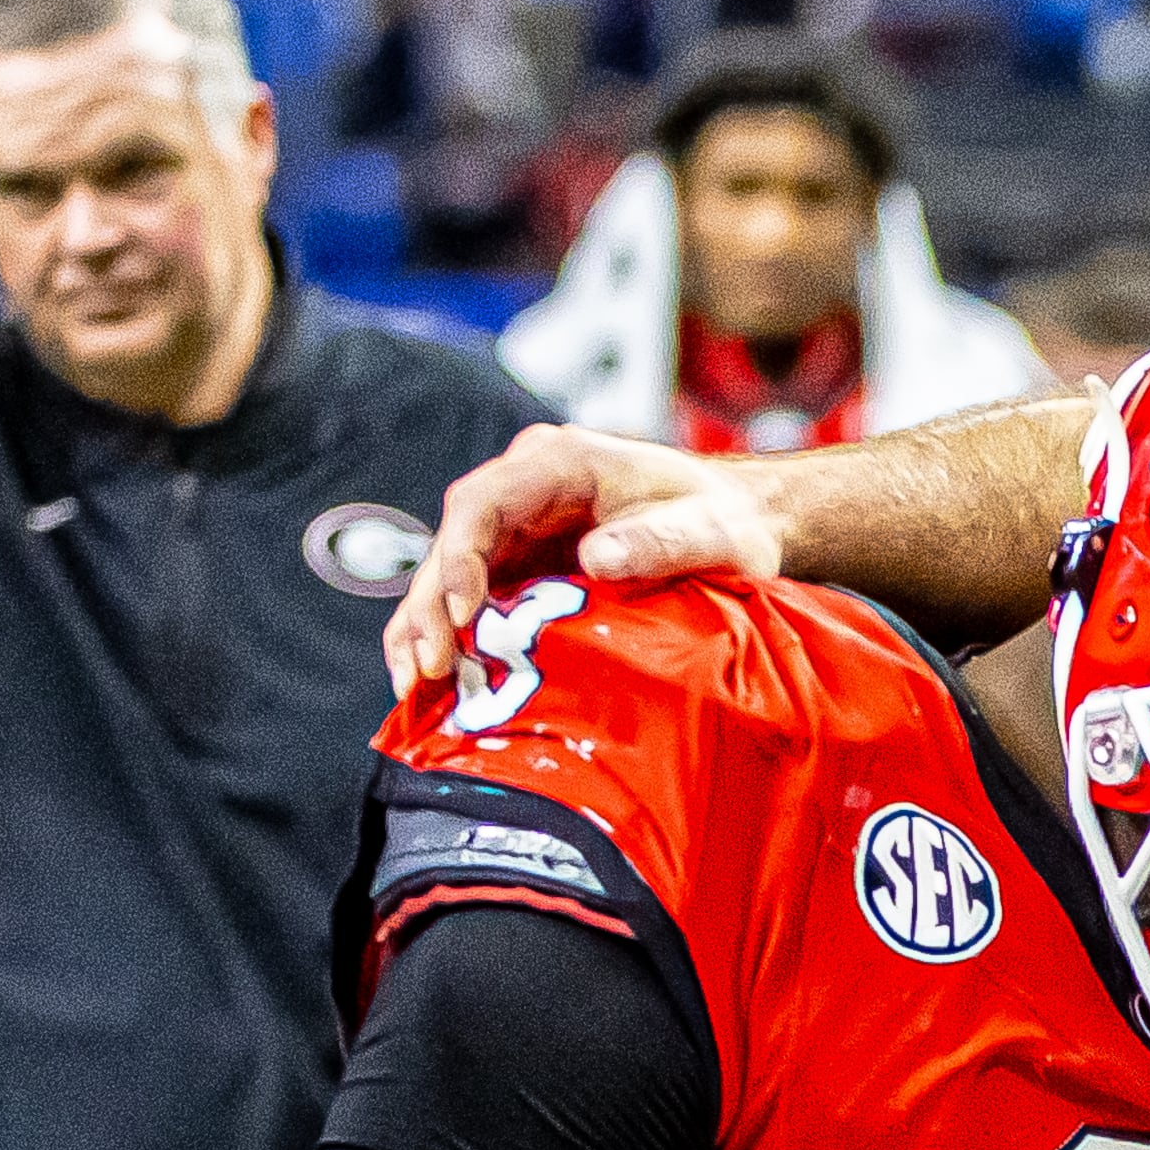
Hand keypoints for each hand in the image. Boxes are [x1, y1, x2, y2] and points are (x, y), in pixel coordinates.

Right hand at [387, 425, 786, 694]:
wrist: (738, 523)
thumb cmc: (724, 519)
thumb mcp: (710, 530)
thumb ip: (660, 542)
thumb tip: (596, 559)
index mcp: (559, 462)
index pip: (483, 504)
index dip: (460, 559)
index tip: (462, 615)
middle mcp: (524, 490)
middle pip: (454, 545)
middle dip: (431, 608)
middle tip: (424, 670)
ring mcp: (518, 530)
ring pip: (451, 578)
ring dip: (427, 631)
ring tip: (412, 687)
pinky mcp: (522, 568)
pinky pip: (472, 602)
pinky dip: (452, 641)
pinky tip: (434, 686)